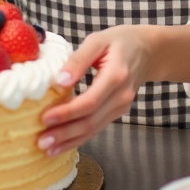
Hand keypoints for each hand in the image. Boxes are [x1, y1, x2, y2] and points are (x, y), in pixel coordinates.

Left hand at [37, 25, 155, 156]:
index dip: (67, 113)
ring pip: (94, 129)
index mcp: (116, 76)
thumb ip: (78, 59)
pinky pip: (97, 127)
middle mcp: (121, 96)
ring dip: (70, 141)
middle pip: (91, 121)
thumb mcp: (98, 40)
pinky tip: (64, 143)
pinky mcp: (118, 111)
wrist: (148, 50)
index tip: (45, 118)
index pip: (90, 101)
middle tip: (41, 142)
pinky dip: (80, 137)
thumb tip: (59, 81)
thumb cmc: (119, 41)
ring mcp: (122, 106)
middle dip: (65, 134)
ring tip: (47, 149)